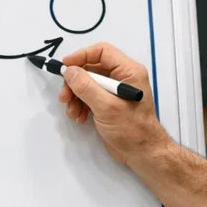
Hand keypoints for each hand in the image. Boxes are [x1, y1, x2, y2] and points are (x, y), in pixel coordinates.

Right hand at [57, 43, 167, 166]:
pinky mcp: (109, 104)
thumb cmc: (130, 129)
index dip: (82, 56)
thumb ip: (86, 87)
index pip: (102, 52)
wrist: (142, 154)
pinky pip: (90, 97)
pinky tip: (79, 117)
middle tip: (64, 97)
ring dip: (76, 96)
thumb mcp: (106, 107)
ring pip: (88, 84)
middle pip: (92, 69)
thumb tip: (69, 71)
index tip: (64, 67)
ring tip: (72, 112)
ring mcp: (115, 92)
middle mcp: (122, 78)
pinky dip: (81, 105)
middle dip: (75, 82)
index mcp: (128, 71)